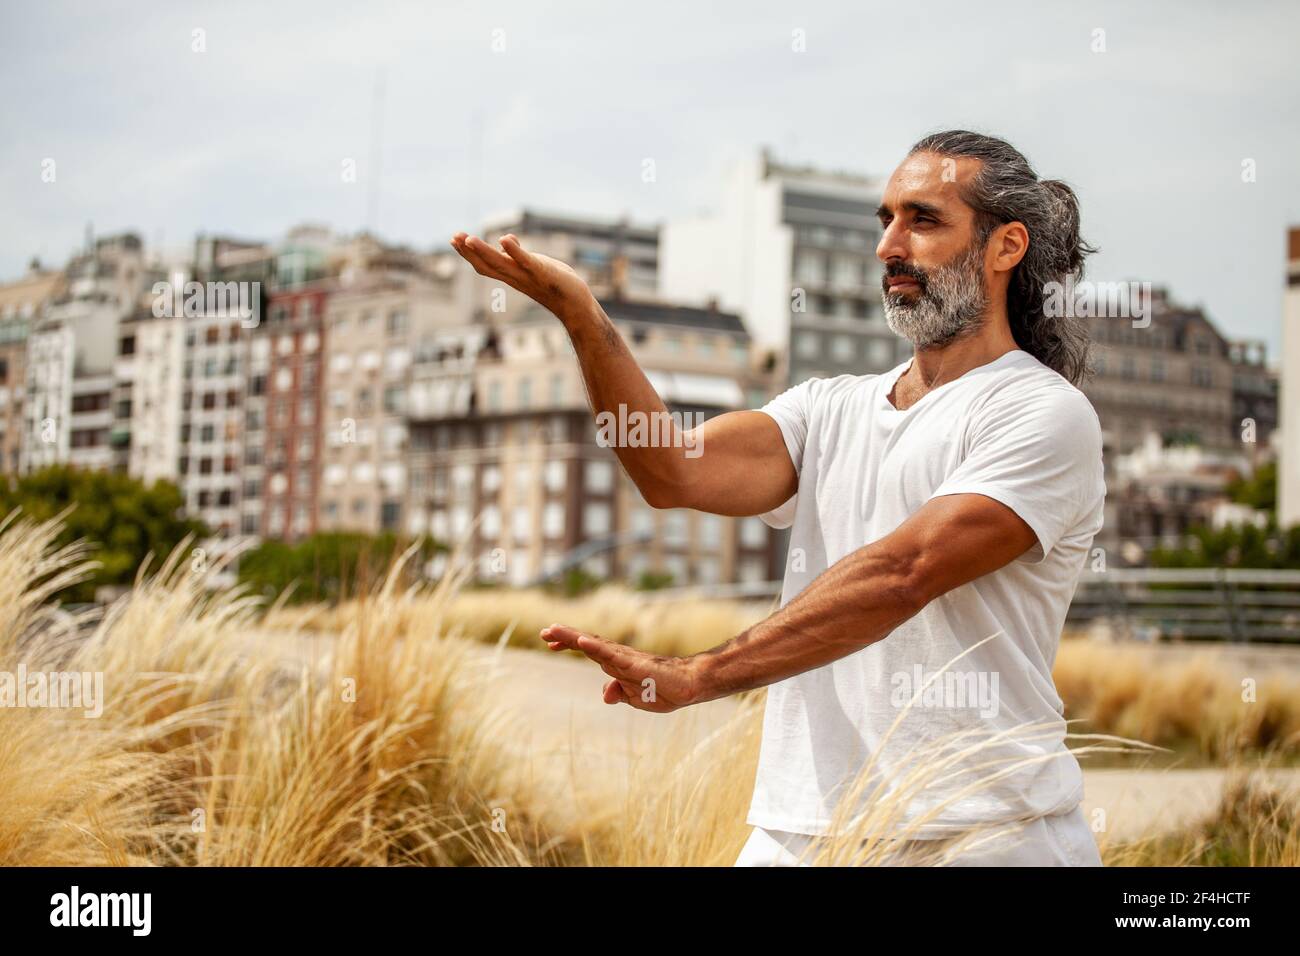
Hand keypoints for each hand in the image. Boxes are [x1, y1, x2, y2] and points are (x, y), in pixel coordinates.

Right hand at [450, 232, 595, 318]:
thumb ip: (518, 254)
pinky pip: (526, 261)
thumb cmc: (556, 284)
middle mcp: (515, 277)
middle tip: (453, 236)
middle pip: (486, 264)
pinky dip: (515, 251)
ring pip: (500, 264)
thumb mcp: (534, 264)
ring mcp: (527, 276)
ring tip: (468, 238)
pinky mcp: (542, 272)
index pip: (485, 264)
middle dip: (468, 251)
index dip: (468, 254)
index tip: (454, 240)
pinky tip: (504, 239)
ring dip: (483, 251)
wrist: (576, 306)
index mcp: (512, 275)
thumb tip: (503, 239)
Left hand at [539, 624, 703, 713]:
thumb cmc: (664, 688)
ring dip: (574, 637)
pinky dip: (596, 647)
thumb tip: (605, 694)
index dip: (568, 644)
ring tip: (555, 630)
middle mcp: (619, 656)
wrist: (690, 686)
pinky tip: (582, 641)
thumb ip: (619, 693)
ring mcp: (626, 659)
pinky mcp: (635, 664)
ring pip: (596, 645)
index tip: (549, 643)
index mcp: (617, 664)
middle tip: (544, 632)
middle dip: (564, 637)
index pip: (589, 650)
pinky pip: (612, 655)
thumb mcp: (636, 697)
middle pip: (587, 643)